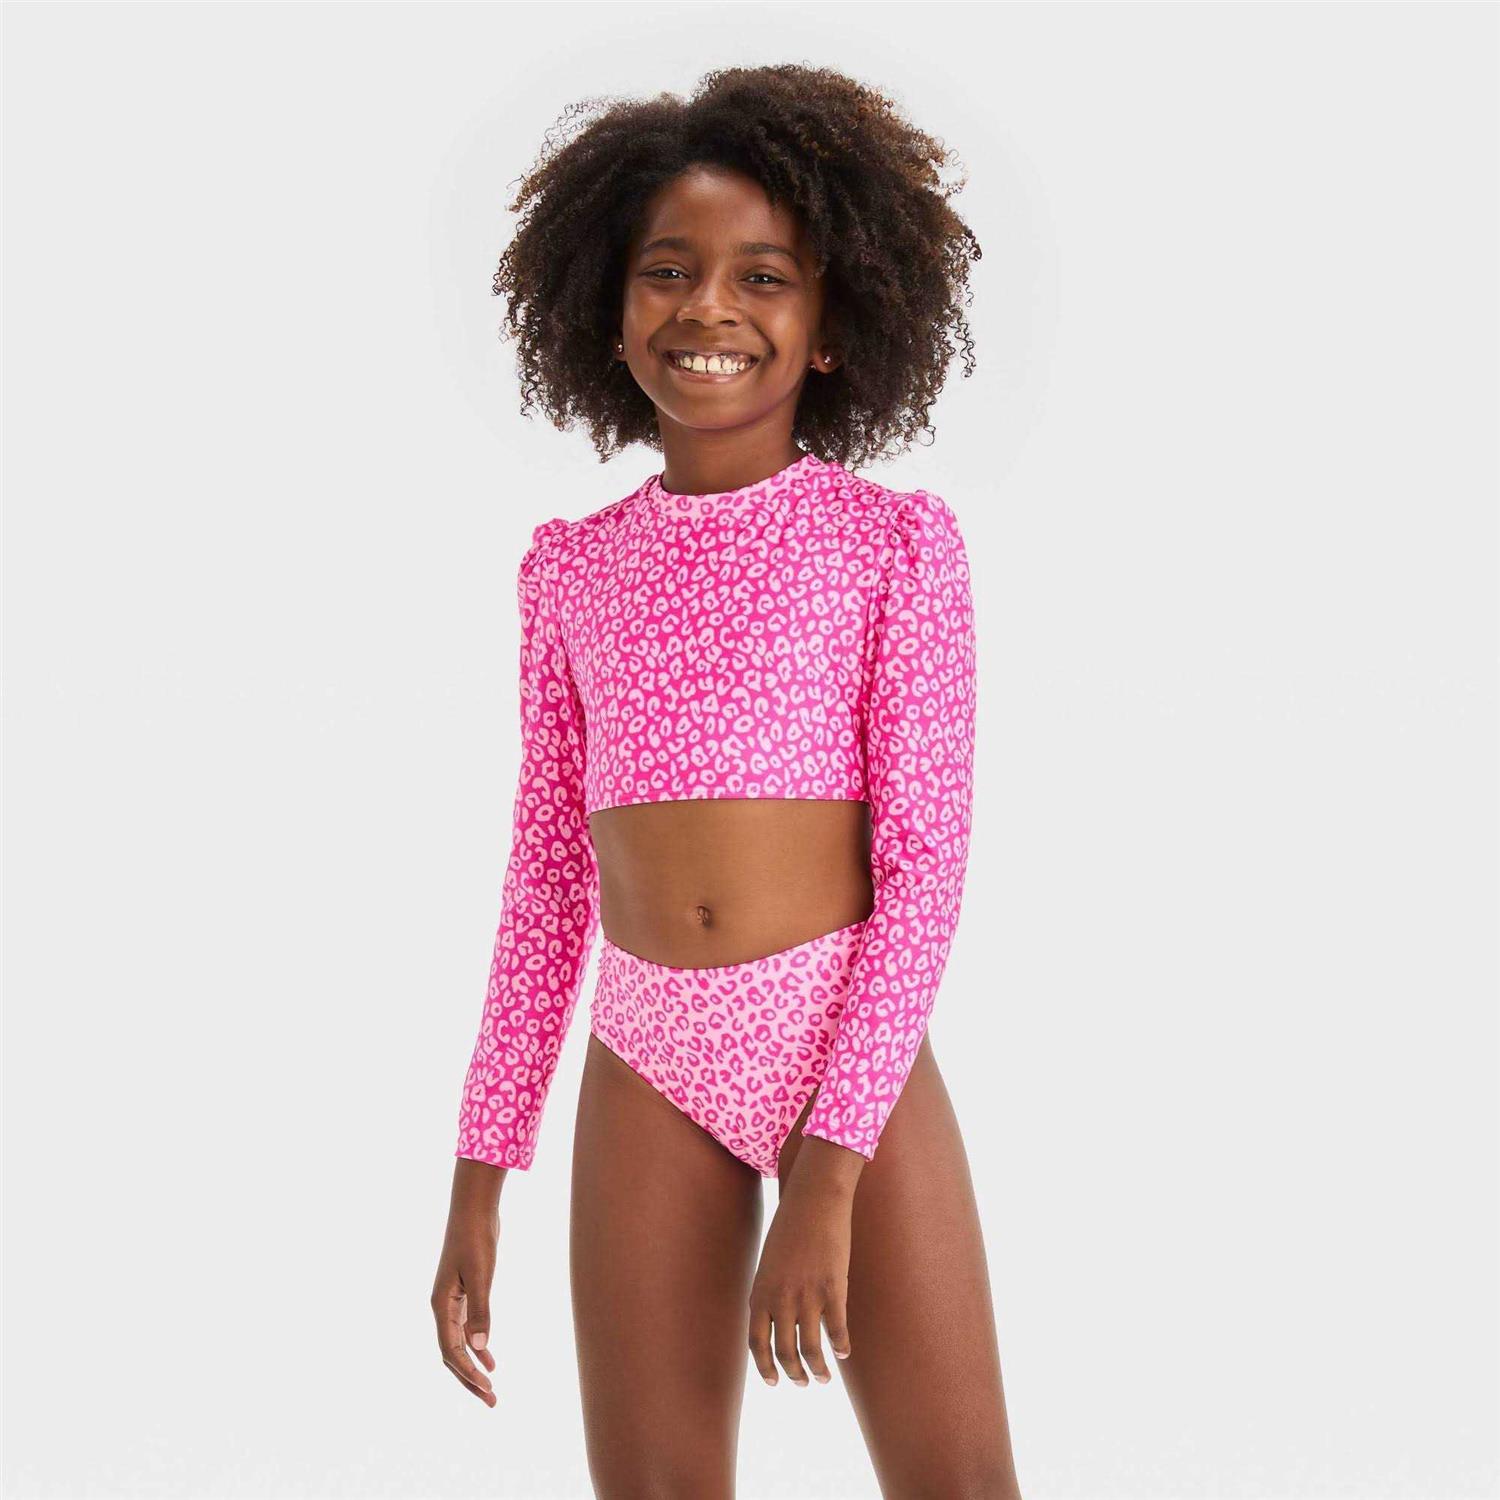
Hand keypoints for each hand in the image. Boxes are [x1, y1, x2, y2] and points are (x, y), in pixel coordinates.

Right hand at [431, 1160, 503, 1406]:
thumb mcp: (481, 1273)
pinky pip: (466, 1329)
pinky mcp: (463, 1293)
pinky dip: (477, 1345)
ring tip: (491, 1389)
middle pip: (452, 1354)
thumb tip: (479, 1346)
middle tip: (492, 1401)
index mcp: (441, 1305)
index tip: (488, 1388)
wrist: (474, 1209)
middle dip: (469, 1379)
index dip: (467, 1373)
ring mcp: (451, 1301)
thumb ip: (480, 1309)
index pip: (451, 1350)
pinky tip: (490, 1357)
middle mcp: (442, 1307)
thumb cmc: (476, 1238)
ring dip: (473, 1366)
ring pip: (458, 1343)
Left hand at [747, 1175, 855, 1386]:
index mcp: (760, 1292)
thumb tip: (778, 1324)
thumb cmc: (790, 1230)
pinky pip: (837, 1329)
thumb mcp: (769, 1264)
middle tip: (804, 1383)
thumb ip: (770, 1294)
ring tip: (824, 1377)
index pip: (757, 1343)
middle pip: (784, 1352)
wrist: (814, 1201)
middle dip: (794, 1374)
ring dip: (818, 1370)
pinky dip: (841, 1346)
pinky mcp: (833, 1288)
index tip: (774, 1382)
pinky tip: (844, 1353)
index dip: (765, 1368)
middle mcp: (780, 1298)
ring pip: (811, 1349)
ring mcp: (807, 1295)